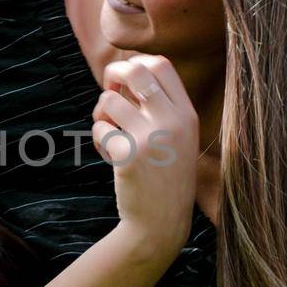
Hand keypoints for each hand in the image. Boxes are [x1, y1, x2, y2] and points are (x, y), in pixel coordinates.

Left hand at [90, 54, 197, 256]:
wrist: (162, 223)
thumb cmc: (164, 176)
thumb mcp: (178, 138)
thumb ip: (160, 107)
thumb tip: (125, 70)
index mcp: (187, 114)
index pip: (162, 65)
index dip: (137, 63)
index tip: (126, 80)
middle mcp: (173, 122)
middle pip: (136, 71)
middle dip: (114, 73)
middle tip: (109, 90)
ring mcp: (151, 138)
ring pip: (110, 101)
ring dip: (101, 114)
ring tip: (109, 132)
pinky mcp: (129, 155)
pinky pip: (100, 129)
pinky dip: (99, 140)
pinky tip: (110, 156)